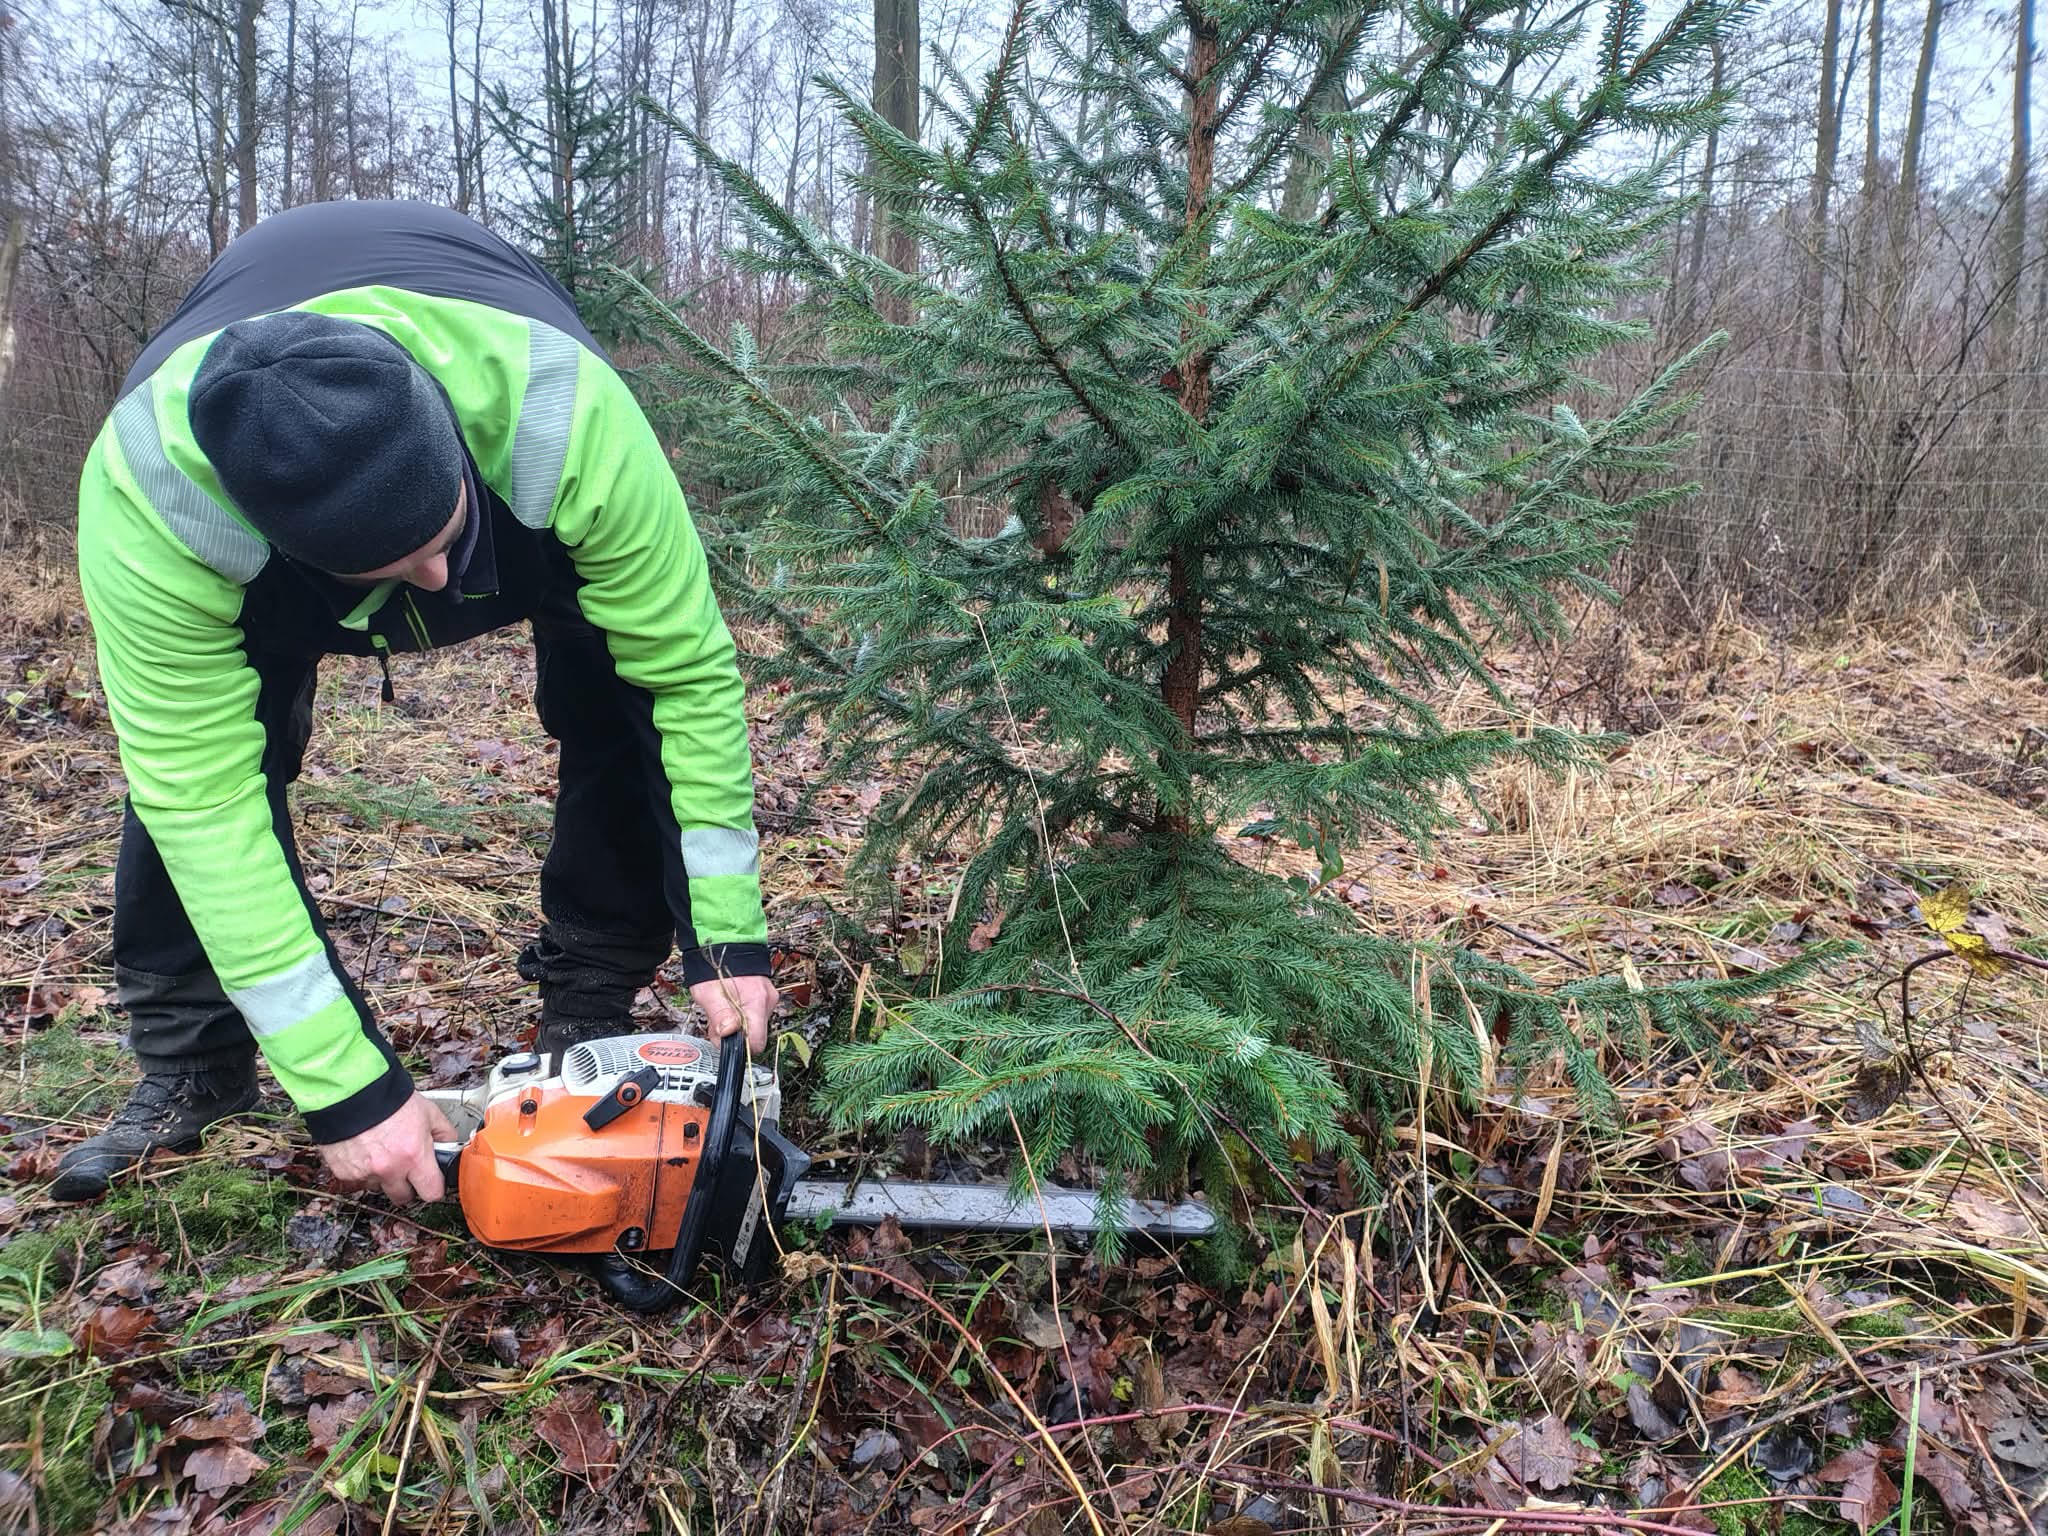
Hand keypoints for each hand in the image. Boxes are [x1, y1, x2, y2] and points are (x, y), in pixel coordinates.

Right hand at [318, 1093, 458, 1204]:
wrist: (351, 1092)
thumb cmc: (389, 1099)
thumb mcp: (428, 1112)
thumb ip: (443, 1133)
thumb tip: (450, 1146)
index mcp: (414, 1156)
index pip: (432, 1193)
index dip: (433, 1188)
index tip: (431, 1181)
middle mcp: (389, 1169)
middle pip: (403, 1198)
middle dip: (407, 1186)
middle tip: (406, 1168)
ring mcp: (364, 1173)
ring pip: (378, 1187)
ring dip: (382, 1176)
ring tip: (381, 1151)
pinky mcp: (344, 1172)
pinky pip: (358, 1178)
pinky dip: (362, 1169)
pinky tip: (364, 1149)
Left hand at [691, 973, 778, 1055]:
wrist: (724, 946)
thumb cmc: (714, 968)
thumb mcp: (708, 994)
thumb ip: (719, 1015)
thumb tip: (728, 1032)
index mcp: (756, 1001)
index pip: (758, 1041)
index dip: (740, 1046)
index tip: (724, 1038)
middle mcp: (767, 1001)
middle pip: (755, 1034)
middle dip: (734, 1034)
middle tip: (716, 1022)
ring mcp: (768, 997)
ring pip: (754, 1025)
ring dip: (736, 1024)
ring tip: (721, 1010)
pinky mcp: (765, 996)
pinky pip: (754, 1014)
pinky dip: (740, 1015)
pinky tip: (729, 1005)